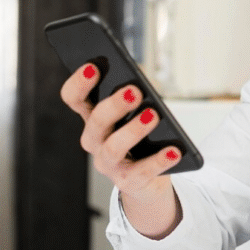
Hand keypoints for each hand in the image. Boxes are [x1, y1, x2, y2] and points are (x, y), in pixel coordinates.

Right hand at [60, 62, 183, 237]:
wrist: (146, 182)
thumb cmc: (139, 139)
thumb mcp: (135, 114)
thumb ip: (134, 96)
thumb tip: (142, 83)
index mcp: (92, 119)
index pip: (74, 99)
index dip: (79, 84)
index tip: (92, 67)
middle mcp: (95, 141)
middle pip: (96, 122)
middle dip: (114, 105)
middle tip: (135, 91)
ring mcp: (108, 164)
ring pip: (113, 148)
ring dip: (133, 130)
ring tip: (153, 115)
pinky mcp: (128, 182)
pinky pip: (143, 172)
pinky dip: (159, 161)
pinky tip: (174, 151)